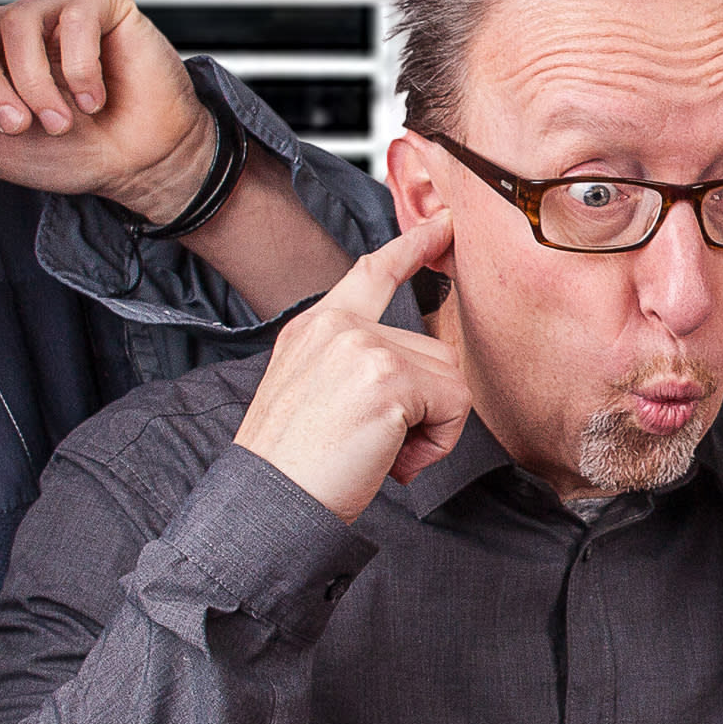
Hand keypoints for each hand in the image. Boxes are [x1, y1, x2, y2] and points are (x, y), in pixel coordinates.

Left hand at [0, 0, 216, 222]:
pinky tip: (94, 96)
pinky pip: (74, 16)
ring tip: (62, 121)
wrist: (139, 164)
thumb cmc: (73, 154)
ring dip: (37, 84)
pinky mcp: (104, 4)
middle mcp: (20, 26)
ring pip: (19, 23)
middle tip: (18, 126)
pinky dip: (80, 66)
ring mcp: (60, 11)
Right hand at [231, 216, 469, 521]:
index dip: (411, 247)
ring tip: (379, 453)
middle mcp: (338, 327)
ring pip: (448, 380)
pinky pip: (453, 406)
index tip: (442, 223)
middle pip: (432, 351)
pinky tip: (392, 460)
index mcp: (314, 328)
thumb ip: (355, 366)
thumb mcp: (310, 394)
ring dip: (430, 427)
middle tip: (377, 445)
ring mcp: (363, 348)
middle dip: (423, 406)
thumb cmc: (291, 467)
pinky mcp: (388, 378)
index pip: (371, 274)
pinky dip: (436, 443)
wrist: (269, 501)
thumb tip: (411, 376)